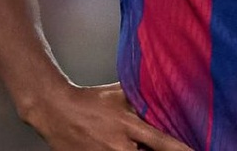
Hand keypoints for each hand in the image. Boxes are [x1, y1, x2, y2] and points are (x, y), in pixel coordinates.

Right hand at [31, 82, 192, 150]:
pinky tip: (118, 146)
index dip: (180, 150)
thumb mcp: (118, 94)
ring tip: (130, 143)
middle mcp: (118, 146)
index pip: (161, 142)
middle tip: (152, 145)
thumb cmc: (90, 100)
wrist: (56, 111)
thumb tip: (163, 91)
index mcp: (128, 125)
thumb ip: (141, 97)